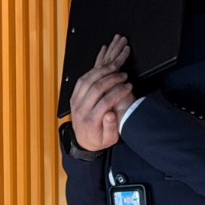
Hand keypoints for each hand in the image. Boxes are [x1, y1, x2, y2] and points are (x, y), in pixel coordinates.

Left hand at [69, 33, 133, 151]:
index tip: (129, 86)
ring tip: (115, 63)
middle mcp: (80, 109)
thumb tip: (110, 114)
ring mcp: (75, 100)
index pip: (105, 101)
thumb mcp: (108, 139)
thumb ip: (110, 128)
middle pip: (95, 87)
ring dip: (102, 69)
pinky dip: (93, 68)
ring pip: (87, 79)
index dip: (118, 92)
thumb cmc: (98, 139)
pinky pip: (82, 78)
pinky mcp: (75, 95)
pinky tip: (102, 63)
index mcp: (90, 121)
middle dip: (112, 78)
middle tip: (124, 74)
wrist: (83, 141)